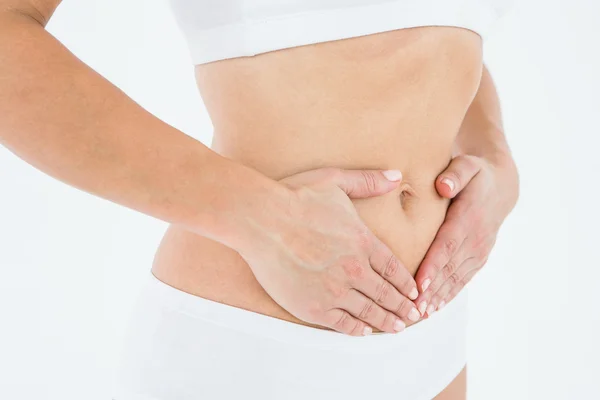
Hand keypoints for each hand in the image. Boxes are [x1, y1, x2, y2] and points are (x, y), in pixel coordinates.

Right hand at [237, 167, 420, 335]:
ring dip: (386, 321)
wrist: (261, 220)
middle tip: (413, 316)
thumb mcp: (335, 180)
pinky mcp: (314, 306)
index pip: (393, 268)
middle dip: (403, 307)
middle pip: (387, 294)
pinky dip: (356, 329)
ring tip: (396, 328)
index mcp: (362, 241)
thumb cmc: (293, 198)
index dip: (406, 283)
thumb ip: (367, 181)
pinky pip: (342, 324)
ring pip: (368, 312)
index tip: (414, 292)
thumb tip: (394, 176)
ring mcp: (334, 290)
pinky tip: (364, 332)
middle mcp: (354, 269)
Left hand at [414, 154, 518, 316]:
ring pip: (455, 279)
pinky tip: (434, 309)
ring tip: (420, 315)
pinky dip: (448, 295)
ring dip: (438, 298)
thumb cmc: (475, 174)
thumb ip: (455, 174)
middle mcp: (476, 239)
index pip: (447, 245)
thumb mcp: (467, 165)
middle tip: (412, 309)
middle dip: (431, 291)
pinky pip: (462, 280)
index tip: (420, 284)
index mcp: (468, 218)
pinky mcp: (478, 258)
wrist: (501, 187)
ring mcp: (479, 251)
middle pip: (450, 268)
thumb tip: (444, 185)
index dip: (434, 266)